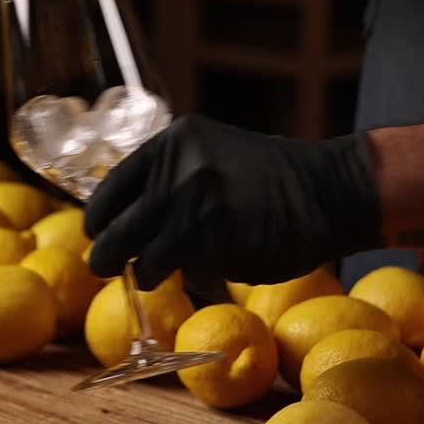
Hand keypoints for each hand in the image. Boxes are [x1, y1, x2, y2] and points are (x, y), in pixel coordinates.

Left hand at [83, 114, 382, 288]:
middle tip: (104, 266)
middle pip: (116, 230)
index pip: (111, 188)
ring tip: (159, 272)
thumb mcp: (208, 154)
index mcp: (172, 144)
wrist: (328, 190)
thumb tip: (118, 214)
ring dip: (148, 273)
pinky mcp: (216, 246)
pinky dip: (193, 279)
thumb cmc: (266, 177)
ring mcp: (195, 211)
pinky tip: (209, 269)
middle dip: (106, 255)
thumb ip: (167, 176)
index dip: (98, 217)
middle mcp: (177, 172)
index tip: (96, 231)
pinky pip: (187, 275)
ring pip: (146, 261)